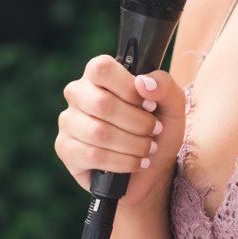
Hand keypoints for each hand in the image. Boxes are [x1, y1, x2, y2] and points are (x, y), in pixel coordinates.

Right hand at [56, 56, 185, 203]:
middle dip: (137, 123)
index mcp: (98, 75)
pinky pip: (93, 155)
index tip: (149, 105)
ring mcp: (68, 121)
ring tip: (147, 148)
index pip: (102, 69)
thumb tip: (143, 82)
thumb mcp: (172, 105)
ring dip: (133, 144)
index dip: (129, 89)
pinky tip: (135, 162)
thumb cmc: (158, 130)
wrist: (152, 169)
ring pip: (99, 132)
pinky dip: (122, 162)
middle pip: (102, 103)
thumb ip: (164, 85)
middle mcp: (77, 93)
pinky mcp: (66, 149)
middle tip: (154, 131)